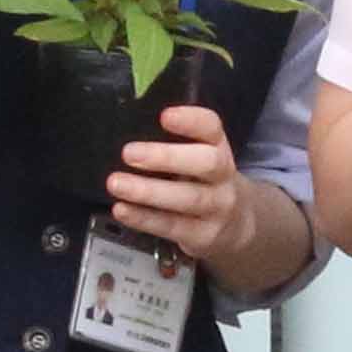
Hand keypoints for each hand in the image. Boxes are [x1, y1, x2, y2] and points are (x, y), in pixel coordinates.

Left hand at [101, 101, 249, 259]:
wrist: (235, 226)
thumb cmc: (202, 182)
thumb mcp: (197, 158)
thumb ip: (172, 144)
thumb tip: (121, 130)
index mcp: (218, 148)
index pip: (212, 128)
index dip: (191, 121)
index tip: (164, 116)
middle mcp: (222, 176)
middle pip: (207, 163)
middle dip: (166, 157)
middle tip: (129, 153)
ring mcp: (216, 207)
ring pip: (188, 198)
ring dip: (148, 191)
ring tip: (116, 183)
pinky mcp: (203, 235)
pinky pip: (172, 226)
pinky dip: (144, 218)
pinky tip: (122, 209)